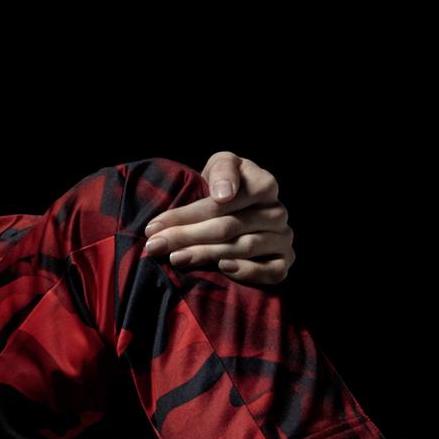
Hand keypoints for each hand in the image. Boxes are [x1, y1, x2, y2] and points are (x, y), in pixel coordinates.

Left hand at [140, 152, 294, 286]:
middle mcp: (277, 212)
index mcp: (264, 184)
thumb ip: (222, 171)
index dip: (186, 215)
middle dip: (186, 236)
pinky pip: (271, 272)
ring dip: (205, 254)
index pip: (221, 204)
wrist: (238, 209)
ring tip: (175, 257)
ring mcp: (283, 238)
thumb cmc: (223, 187)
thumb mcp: (220, 167)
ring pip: (243, 248)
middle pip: (227, 227)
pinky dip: (248, 271)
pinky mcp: (284, 262)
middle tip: (156, 246)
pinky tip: (223, 268)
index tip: (155, 226)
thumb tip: (224, 195)